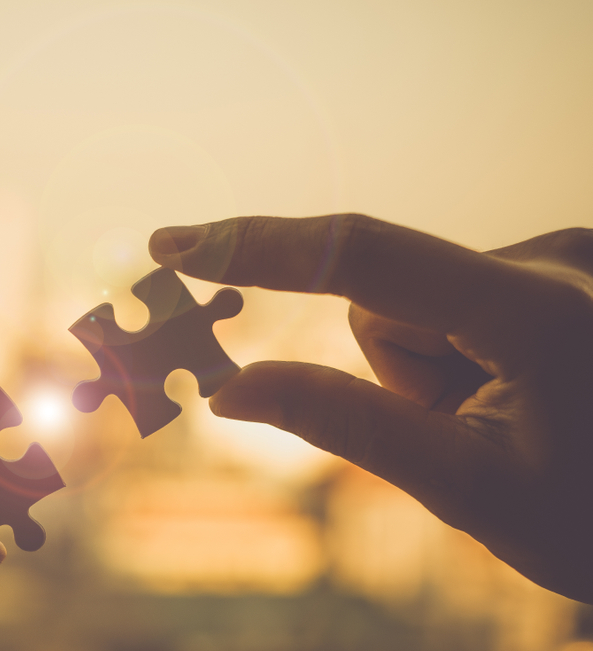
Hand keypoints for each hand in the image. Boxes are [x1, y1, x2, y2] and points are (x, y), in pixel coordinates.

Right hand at [149, 214, 592, 603]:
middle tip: (467, 432)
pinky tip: (518, 393)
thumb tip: (229, 389)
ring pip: (413, 305)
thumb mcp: (464, 486)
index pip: (363, 255)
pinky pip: (450, 299)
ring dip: (428, 367)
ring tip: (501, 418)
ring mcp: (557, 258)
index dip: (258, 245)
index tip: (173, 242)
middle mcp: (549, 258)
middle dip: (397, 373)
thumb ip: (341, 425)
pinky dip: (456, 352)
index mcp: (531, 310)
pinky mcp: (551, 267)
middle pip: (385, 303)